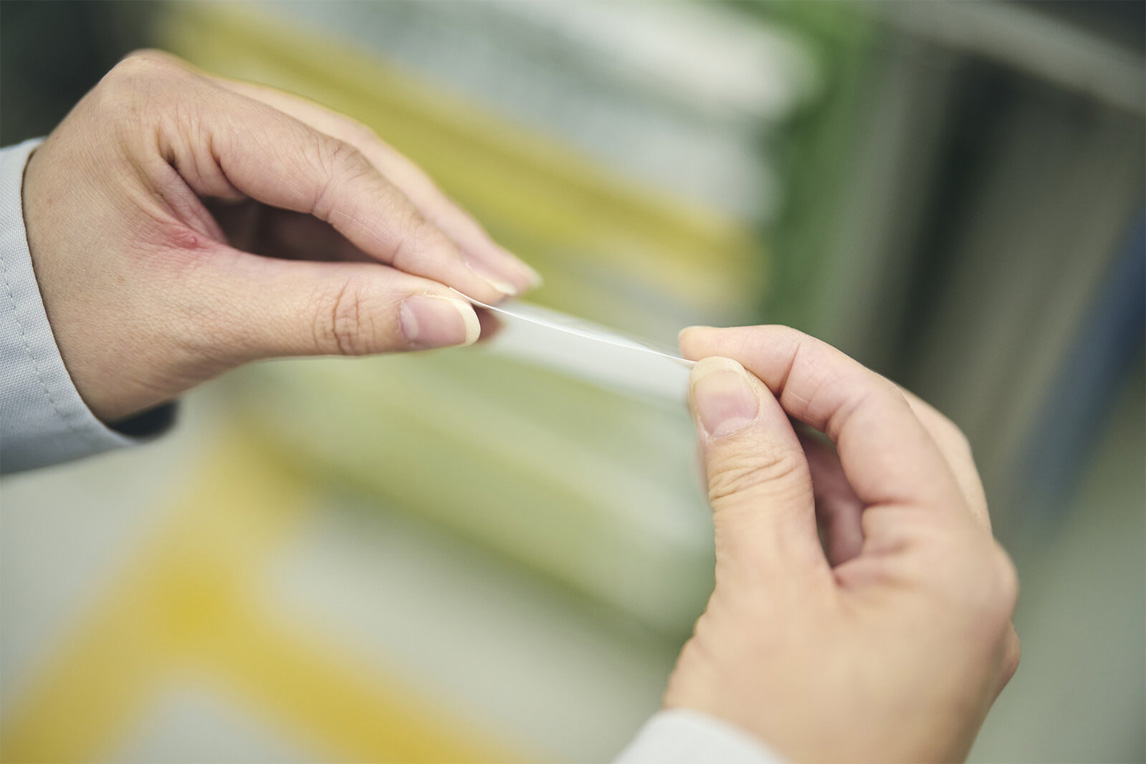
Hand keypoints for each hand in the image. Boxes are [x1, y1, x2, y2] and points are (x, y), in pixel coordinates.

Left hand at [21, 50, 537, 423]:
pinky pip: (331, 217)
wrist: (11, 344)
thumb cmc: (69, 322)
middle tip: (507, 294)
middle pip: (354, 164)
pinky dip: (381, 259)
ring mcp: (227, 141)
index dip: (418, 235)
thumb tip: (451, 322)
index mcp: (167, 111)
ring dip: (418, 249)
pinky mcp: (244, 182)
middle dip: (433, 236)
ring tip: (482, 302)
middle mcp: (202, 106)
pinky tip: (428, 291)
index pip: (327, 168)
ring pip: (354, 189)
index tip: (488, 292)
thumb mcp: (205, 321)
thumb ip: (334, 318)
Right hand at [669, 326, 1019, 762]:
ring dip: (796, 445)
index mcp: (957, 574)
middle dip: (805, 394)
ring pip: (872, 488)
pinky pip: (851, 538)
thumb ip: (749, 479)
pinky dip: (797, 499)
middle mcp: (960, 590)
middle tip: (720, 369)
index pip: (882, 418)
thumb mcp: (761, 600)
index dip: (793, 364)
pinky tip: (746, 477)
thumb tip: (727, 390)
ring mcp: (926, 615)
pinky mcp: (884, 635)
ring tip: (719, 416)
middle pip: (894, 441)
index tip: (714, 347)